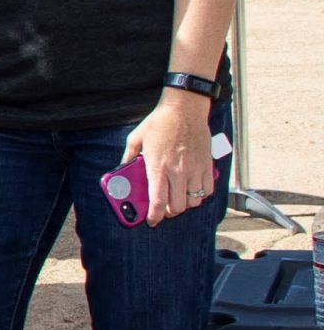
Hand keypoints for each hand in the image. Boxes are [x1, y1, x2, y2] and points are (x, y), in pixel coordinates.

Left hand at [123, 91, 214, 224]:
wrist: (184, 109)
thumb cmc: (159, 122)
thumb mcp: (136, 138)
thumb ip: (128, 156)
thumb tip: (122, 170)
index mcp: (158, 167)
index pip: (157, 201)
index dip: (154, 216)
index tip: (151, 221)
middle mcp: (178, 172)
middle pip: (177, 206)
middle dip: (169, 212)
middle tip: (163, 207)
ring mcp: (194, 170)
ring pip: (194, 201)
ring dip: (185, 204)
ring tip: (177, 198)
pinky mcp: (207, 165)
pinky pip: (208, 190)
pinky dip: (201, 195)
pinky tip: (192, 189)